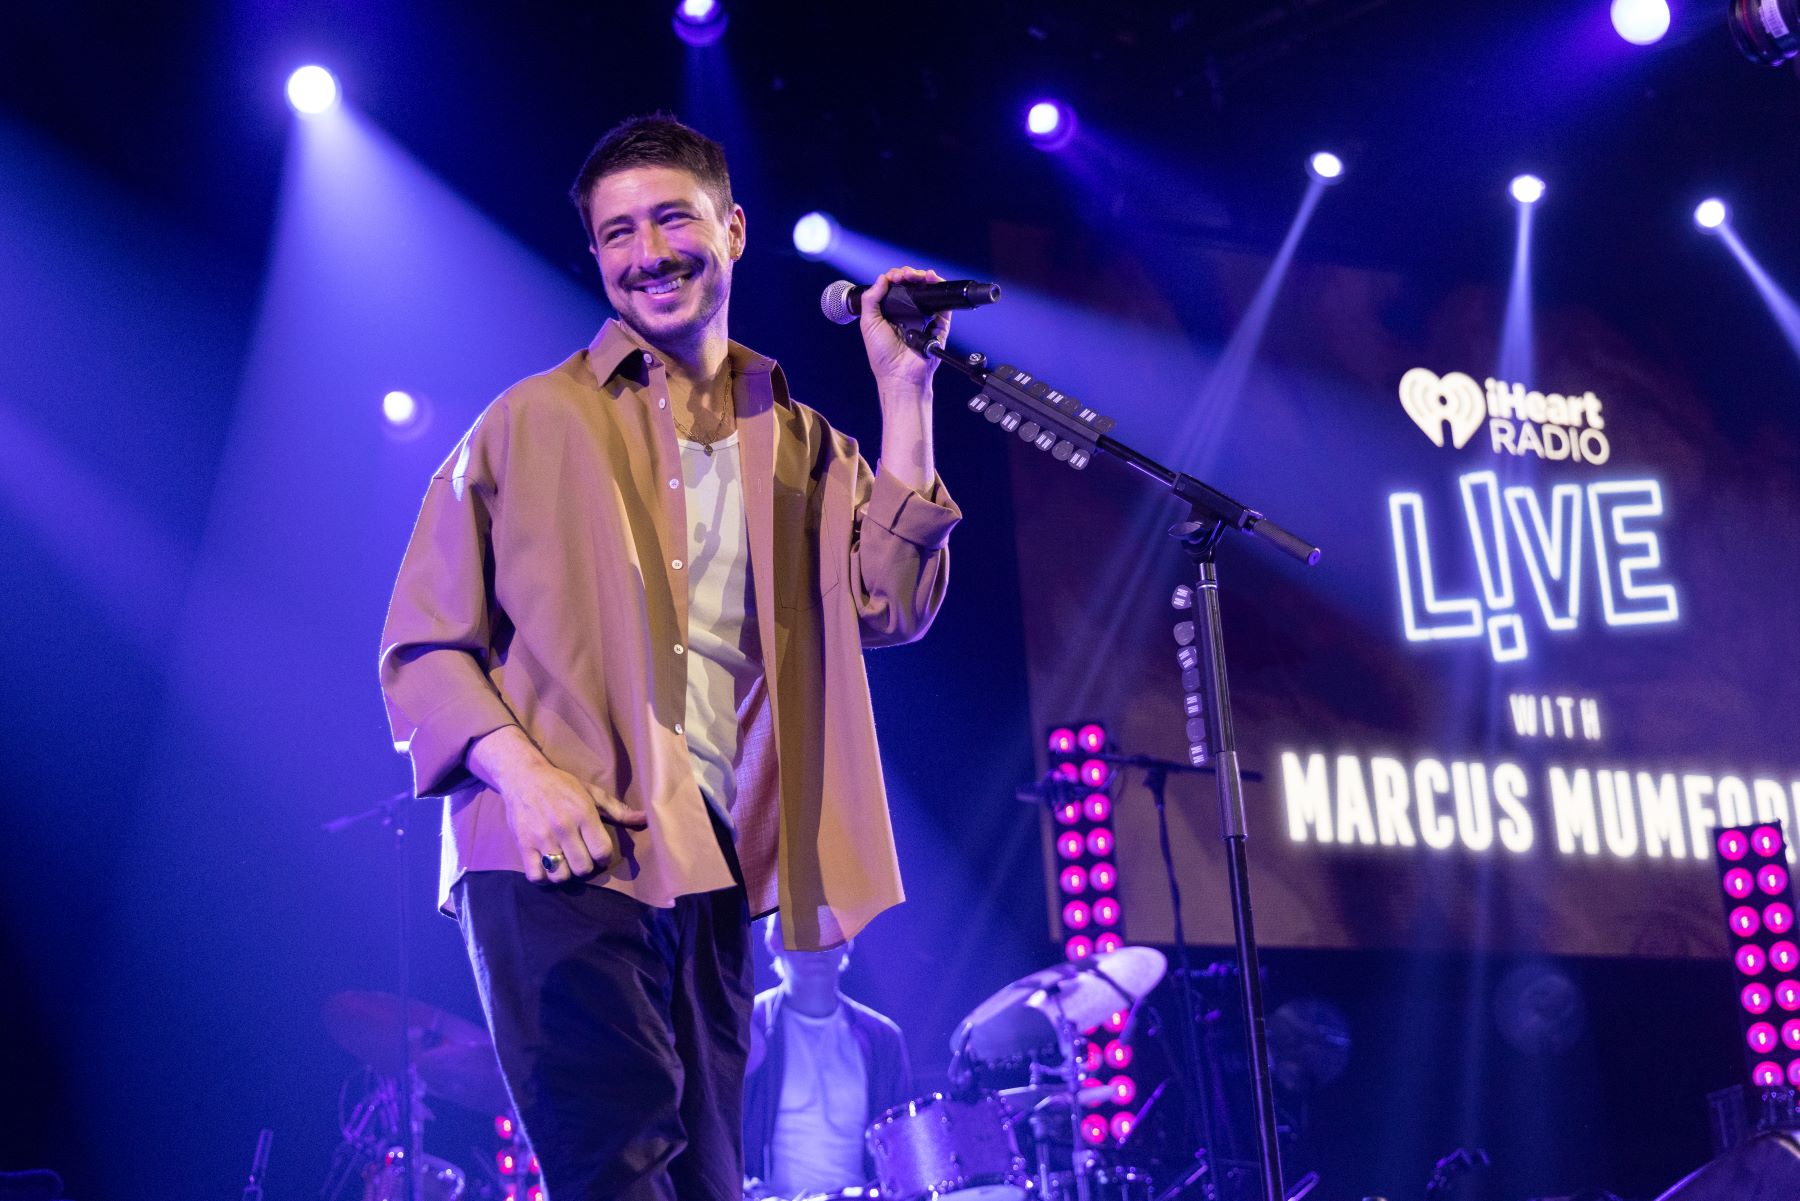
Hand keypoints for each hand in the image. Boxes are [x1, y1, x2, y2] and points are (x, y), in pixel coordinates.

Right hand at [470, 727, 647, 883]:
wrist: (523, 777)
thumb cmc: (562, 785)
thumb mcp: (592, 792)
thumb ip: (618, 810)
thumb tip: (645, 819)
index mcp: (583, 814)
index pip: (602, 851)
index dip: (604, 858)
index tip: (599, 854)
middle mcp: (563, 827)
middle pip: (583, 867)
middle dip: (586, 867)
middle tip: (582, 859)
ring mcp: (542, 838)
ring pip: (560, 875)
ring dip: (566, 874)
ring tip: (565, 864)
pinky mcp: (523, 845)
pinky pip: (536, 876)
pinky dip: (543, 878)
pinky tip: (547, 868)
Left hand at [857, 266, 950, 398]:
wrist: (900, 375)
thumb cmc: (882, 356)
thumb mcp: (868, 323)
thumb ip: (871, 299)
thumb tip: (882, 279)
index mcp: (892, 313)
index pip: (896, 288)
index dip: (895, 277)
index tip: (893, 278)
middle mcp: (909, 314)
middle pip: (913, 286)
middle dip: (909, 274)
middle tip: (905, 275)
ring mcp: (925, 318)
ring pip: (928, 291)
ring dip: (924, 278)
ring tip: (918, 275)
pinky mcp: (939, 325)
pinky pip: (943, 305)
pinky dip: (939, 288)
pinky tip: (932, 279)